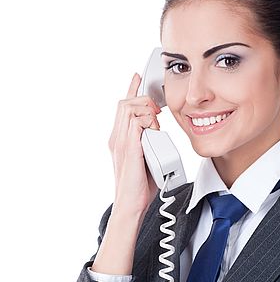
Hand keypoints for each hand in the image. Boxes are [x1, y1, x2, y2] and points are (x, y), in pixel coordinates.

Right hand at [108, 73, 161, 215]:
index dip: (131, 89)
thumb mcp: (146, 158)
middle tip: (157, 111)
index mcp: (120, 139)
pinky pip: (136, 122)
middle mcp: (117, 137)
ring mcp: (121, 142)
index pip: (123, 107)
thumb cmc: (140, 187)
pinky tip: (155, 130)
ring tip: (156, 125)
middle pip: (125, 102)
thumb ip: (150, 143)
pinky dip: (148, 121)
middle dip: (143, 99)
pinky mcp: (129, 147)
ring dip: (147, 111)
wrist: (131, 204)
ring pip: (129, 108)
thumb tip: (159, 134)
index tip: (138, 77)